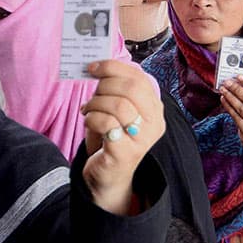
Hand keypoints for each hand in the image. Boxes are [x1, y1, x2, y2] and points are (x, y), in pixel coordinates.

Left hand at [80, 60, 164, 214]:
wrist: (109, 176)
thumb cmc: (111, 138)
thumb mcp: (116, 111)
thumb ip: (113, 90)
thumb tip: (97, 66)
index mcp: (154, 108)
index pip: (139, 78)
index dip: (114, 68)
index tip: (93, 67)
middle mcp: (154, 123)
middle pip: (131, 88)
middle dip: (104, 85)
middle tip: (91, 94)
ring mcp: (142, 139)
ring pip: (119, 105)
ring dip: (96, 103)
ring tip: (88, 110)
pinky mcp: (126, 152)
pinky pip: (107, 124)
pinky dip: (92, 118)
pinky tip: (89, 122)